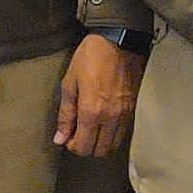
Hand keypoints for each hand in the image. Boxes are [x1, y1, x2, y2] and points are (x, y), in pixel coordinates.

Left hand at [53, 38, 139, 158]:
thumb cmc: (90, 58)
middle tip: (78, 134)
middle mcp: (110, 117)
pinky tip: (103, 121)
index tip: (67, 137)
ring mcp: (125, 114)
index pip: (83, 146)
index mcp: (92, 111)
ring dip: (100, 142)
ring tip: (91, 128)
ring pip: (113, 144)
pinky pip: (123, 132)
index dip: (72, 146)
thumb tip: (60, 138)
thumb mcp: (69, 83)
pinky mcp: (133, 108)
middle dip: (86, 146)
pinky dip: (112, 133)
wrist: (118, 41)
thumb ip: (65, 114)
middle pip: (100, 150)